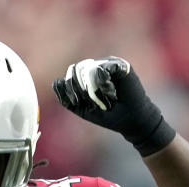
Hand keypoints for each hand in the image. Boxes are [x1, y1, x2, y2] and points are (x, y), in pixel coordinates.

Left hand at [52, 57, 174, 155]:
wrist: (131, 121)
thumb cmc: (108, 114)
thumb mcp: (81, 108)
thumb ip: (66, 97)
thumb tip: (57, 81)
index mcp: (86, 75)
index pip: (69, 76)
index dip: (72, 91)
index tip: (82, 104)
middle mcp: (97, 66)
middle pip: (76, 70)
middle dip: (83, 92)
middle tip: (97, 103)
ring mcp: (108, 63)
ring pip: (87, 69)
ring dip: (95, 91)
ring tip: (107, 99)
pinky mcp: (120, 65)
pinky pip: (101, 69)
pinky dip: (103, 85)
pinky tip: (112, 92)